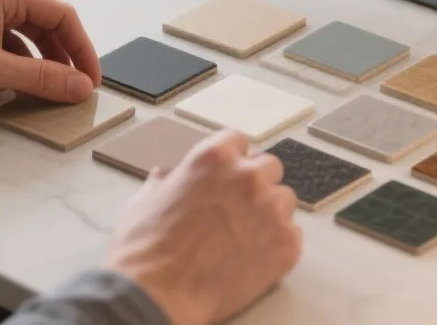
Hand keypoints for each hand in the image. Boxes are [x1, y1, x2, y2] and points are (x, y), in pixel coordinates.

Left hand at [0, 0, 100, 104]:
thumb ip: (40, 78)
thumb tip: (78, 86)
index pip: (62, 16)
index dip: (82, 50)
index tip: (90, 81)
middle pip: (44, 24)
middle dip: (60, 58)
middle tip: (70, 90)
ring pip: (21, 35)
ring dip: (36, 63)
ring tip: (43, 93)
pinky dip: (11, 63)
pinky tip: (11, 87)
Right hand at [105, 130, 301, 324]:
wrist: (158, 296)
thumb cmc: (145, 251)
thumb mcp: (144, 201)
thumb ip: (165, 182)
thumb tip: (165, 177)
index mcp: (215, 158)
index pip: (239, 141)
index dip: (233, 159)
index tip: (230, 173)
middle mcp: (248, 177)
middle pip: (269, 167)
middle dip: (256, 184)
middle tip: (238, 208)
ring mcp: (271, 211)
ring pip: (284, 201)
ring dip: (269, 213)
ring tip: (244, 236)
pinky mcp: (286, 244)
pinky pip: (292, 234)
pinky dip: (277, 244)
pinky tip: (253, 256)